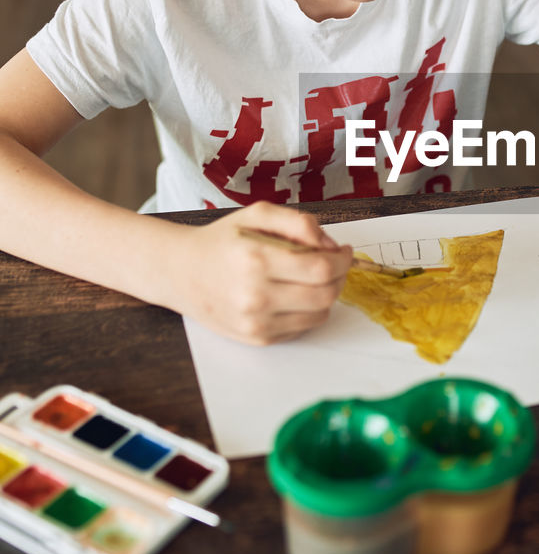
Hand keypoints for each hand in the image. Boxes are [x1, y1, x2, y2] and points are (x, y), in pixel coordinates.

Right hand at [171, 202, 352, 344]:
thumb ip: (297, 222)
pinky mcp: (257, 338)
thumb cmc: (221, 241)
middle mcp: (255, 295)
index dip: (342, 259)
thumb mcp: (256, 214)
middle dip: (339, 277)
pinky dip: (308, 311)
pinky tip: (295, 294)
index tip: (343, 251)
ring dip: (327, 295)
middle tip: (334, 264)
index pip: (320, 268)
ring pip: (319, 315)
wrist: (180, 272)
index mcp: (256, 260)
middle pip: (325, 294)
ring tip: (315, 279)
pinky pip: (301, 328)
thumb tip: (329, 243)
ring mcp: (256, 322)